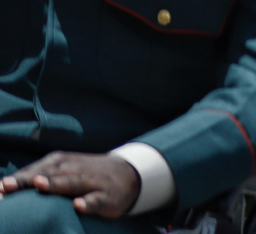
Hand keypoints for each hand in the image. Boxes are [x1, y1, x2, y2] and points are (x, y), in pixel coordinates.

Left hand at [0, 152, 139, 217]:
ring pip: (72, 182)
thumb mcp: (63, 171)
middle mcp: (75, 169)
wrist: (129, 175)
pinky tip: (78, 206)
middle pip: (49, 174)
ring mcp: (92, 182)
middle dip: (28, 180)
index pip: (34, 171)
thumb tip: (2, 188)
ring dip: (56, 184)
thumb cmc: (85, 175)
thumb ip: (38, 178)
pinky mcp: (107, 196)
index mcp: (61, 163)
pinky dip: (88, 202)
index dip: (16, 180)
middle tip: (5, 186)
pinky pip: (97, 199)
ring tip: (39, 185)